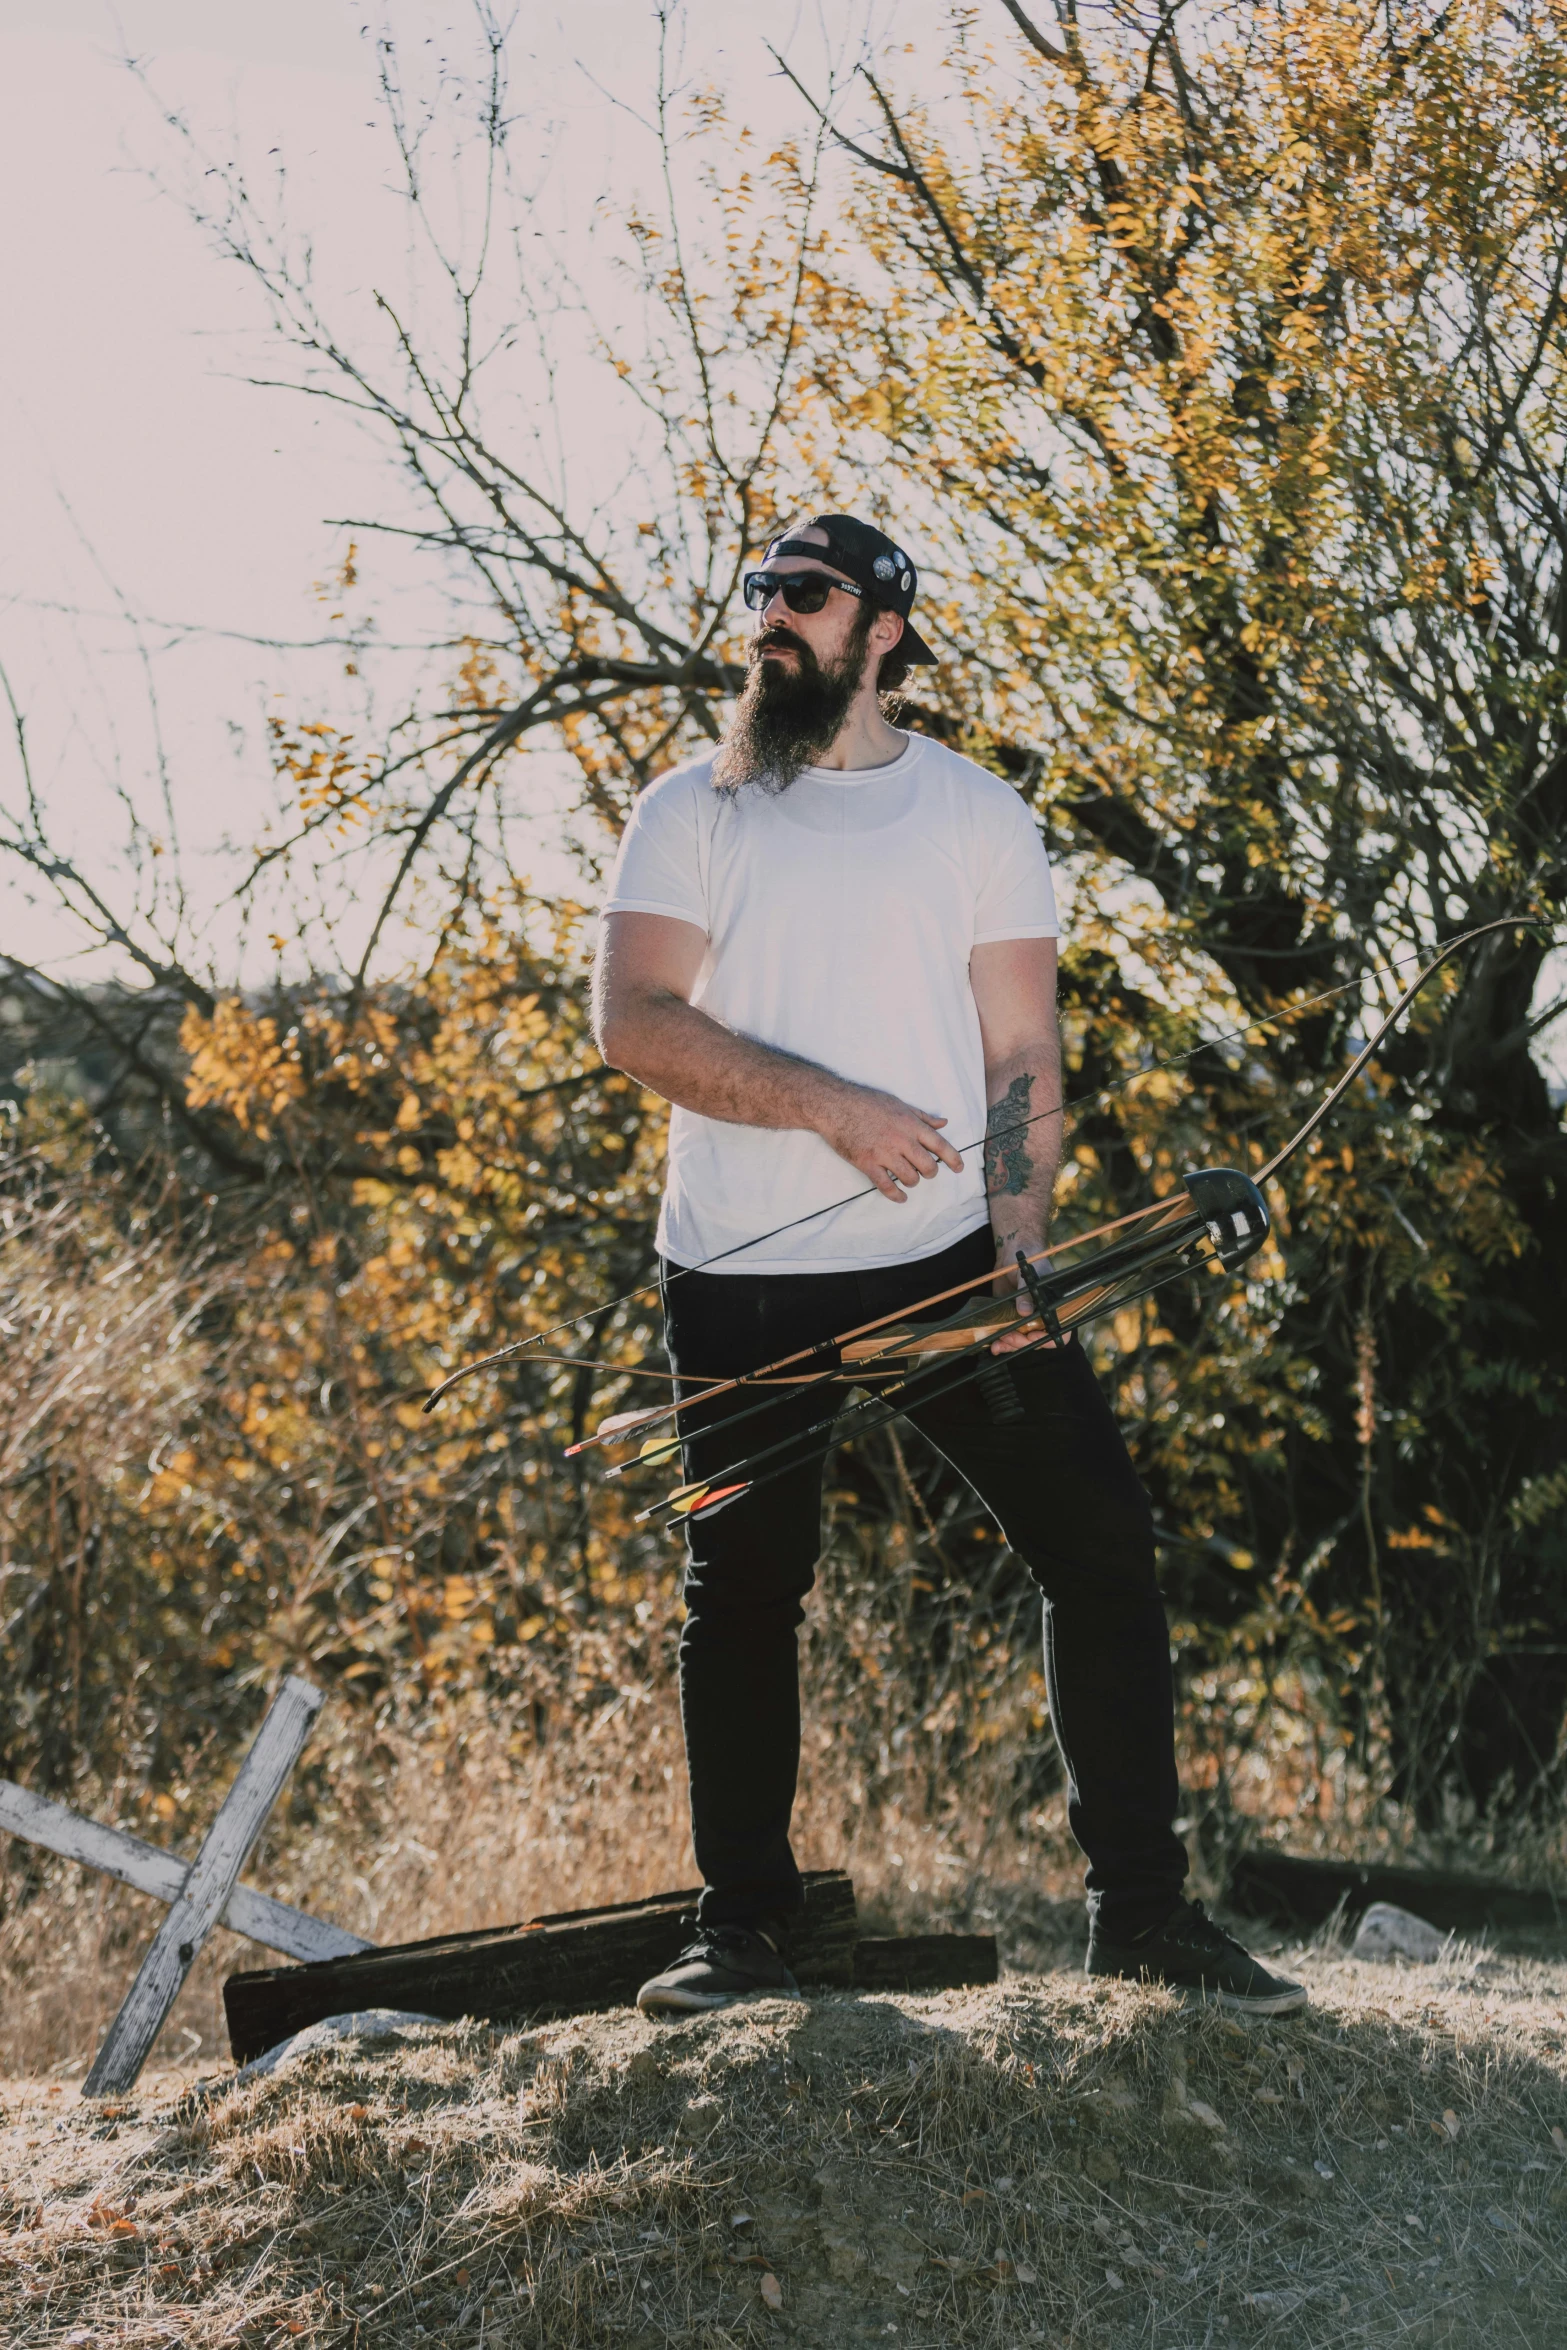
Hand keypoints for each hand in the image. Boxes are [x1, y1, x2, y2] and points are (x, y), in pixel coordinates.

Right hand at [819, 1084, 964, 1202]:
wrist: (835, 1106)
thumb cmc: (867, 1102)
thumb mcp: (899, 1104)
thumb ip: (923, 1116)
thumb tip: (943, 1122)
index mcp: (911, 1124)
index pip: (940, 1145)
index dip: (954, 1159)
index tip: (960, 1168)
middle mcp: (901, 1140)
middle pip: (928, 1166)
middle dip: (930, 1173)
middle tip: (926, 1172)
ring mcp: (884, 1153)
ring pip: (910, 1178)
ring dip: (912, 1182)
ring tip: (908, 1178)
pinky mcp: (868, 1164)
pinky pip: (886, 1186)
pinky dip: (896, 1195)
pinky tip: (900, 1197)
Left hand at [990, 1246, 1062, 1353]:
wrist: (1012, 1255)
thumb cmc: (1030, 1261)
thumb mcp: (1029, 1275)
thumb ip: (1027, 1293)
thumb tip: (1025, 1311)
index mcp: (1055, 1307)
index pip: (1060, 1333)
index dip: (1047, 1339)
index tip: (1032, 1336)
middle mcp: (1042, 1317)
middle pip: (1036, 1340)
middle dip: (1021, 1342)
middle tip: (1008, 1336)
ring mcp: (1026, 1319)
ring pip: (1022, 1341)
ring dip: (1010, 1345)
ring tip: (998, 1344)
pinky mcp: (1011, 1319)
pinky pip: (1009, 1336)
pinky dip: (1002, 1342)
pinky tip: (994, 1345)